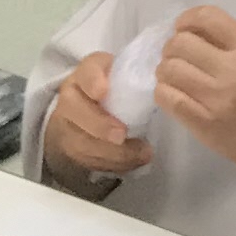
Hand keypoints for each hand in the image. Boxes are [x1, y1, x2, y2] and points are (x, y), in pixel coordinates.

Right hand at [44, 51, 151, 183]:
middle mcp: (71, 96)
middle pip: (74, 110)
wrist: (92, 107)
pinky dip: (111, 164)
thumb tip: (168, 77)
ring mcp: (67, 124)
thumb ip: (139, 75)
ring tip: (141, 154)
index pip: (86, 71)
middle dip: (99, 124)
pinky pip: (86, 159)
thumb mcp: (125, 74)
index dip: (92, 81)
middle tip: (122, 135)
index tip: (103, 91)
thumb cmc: (117, 87)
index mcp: (87, 72)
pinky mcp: (72, 148)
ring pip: (79, 140)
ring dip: (110, 151)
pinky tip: (133, 162)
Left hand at [158, 4, 235, 178]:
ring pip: (168, 70)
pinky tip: (172, 95)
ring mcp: (215, 97)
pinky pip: (167, 97)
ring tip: (174, 79)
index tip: (182, 28)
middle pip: (180, 43)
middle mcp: (232, 69)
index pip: (207, 17)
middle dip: (171, 48)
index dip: (186, 19)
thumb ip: (230, 45)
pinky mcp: (202, 122)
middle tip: (177, 59)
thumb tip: (190, 33)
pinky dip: (163, 92)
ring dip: (165, 71)